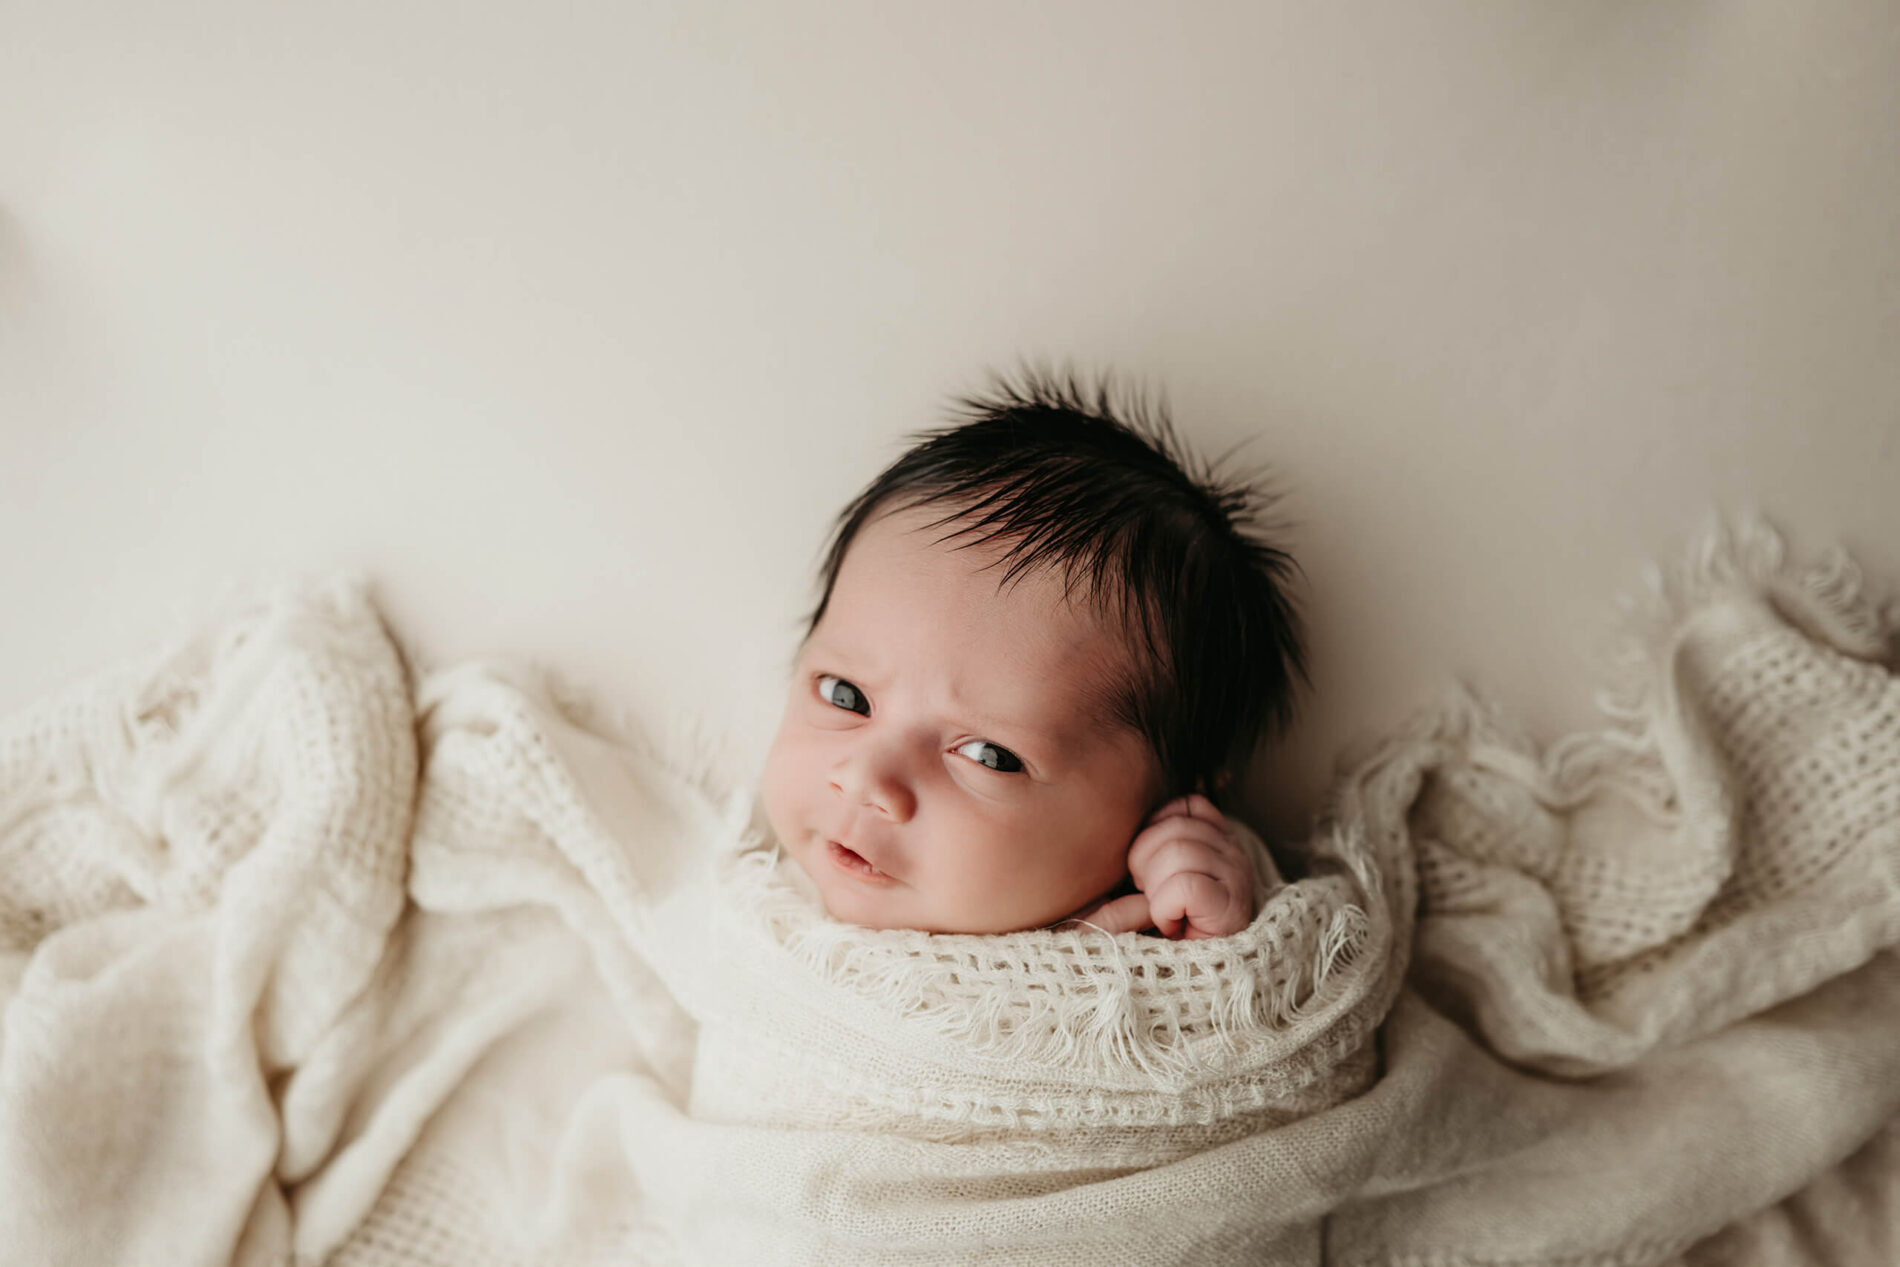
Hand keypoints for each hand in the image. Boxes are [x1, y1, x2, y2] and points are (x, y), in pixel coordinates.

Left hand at [1068, 795, 1254, 939]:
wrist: (1177, 990)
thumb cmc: (1152, 932)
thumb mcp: (1144, 880)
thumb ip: (1144, 846)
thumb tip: (1130, 812)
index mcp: (1219, 842)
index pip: (1189, 805)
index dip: (1154, 833)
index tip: (1147, 873)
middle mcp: (1236, 854)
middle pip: (1176, 828)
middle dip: (1146, 865)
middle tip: (1152, 900)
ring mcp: (1239, 879)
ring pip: (1180, 853)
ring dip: (1156, 890)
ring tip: (1163, 914)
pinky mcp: (1232, 907)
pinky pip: (1184, 886)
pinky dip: (1165, 909)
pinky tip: (1172, 925)